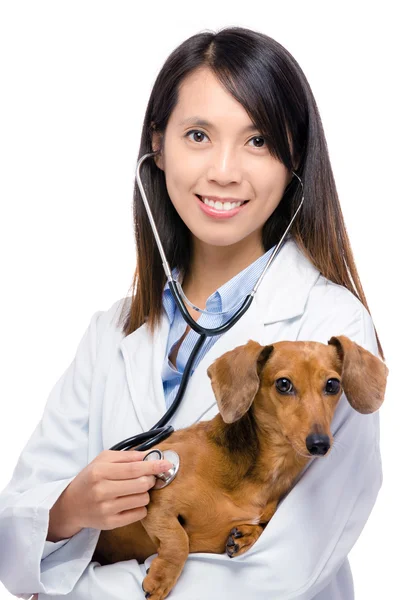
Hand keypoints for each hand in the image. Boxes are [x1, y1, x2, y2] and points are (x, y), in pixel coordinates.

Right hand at [48, 450, 172, 538]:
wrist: (71, 505)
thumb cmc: (90, 478)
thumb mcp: (103, 460)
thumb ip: (126, 456)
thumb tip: (150, 455)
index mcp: (100, 471)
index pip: (134, 469)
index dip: (153, 466)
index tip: (167, 464)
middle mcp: (102, 491)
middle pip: (141, 484)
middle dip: (151, 479)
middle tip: (148, 477)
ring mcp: (106, 509)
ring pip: (143, 499)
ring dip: (145, 493)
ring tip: (136, 490)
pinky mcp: (110, 523)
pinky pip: (139, 514)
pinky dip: (140, 506)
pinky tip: (131, 502)